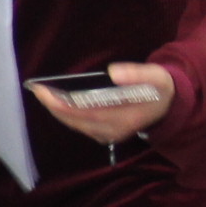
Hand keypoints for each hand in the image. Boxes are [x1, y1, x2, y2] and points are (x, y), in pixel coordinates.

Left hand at [30, 60, 171, 143]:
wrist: (168, 105)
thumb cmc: (160, 88)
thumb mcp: (156, 76)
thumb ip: (137, 73)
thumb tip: (113, 72)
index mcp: (124, 119)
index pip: (85, 114)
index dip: (62, 104)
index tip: (44, 92)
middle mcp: (113, 131)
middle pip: (76, 121)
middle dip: (54, 106)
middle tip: (37, 89)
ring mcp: (108, 135)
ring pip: (76, 124)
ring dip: (57, 110)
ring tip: (43, 93)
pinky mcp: (104, 133)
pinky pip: (80, 125)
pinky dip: (67, 113)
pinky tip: (56, 100)